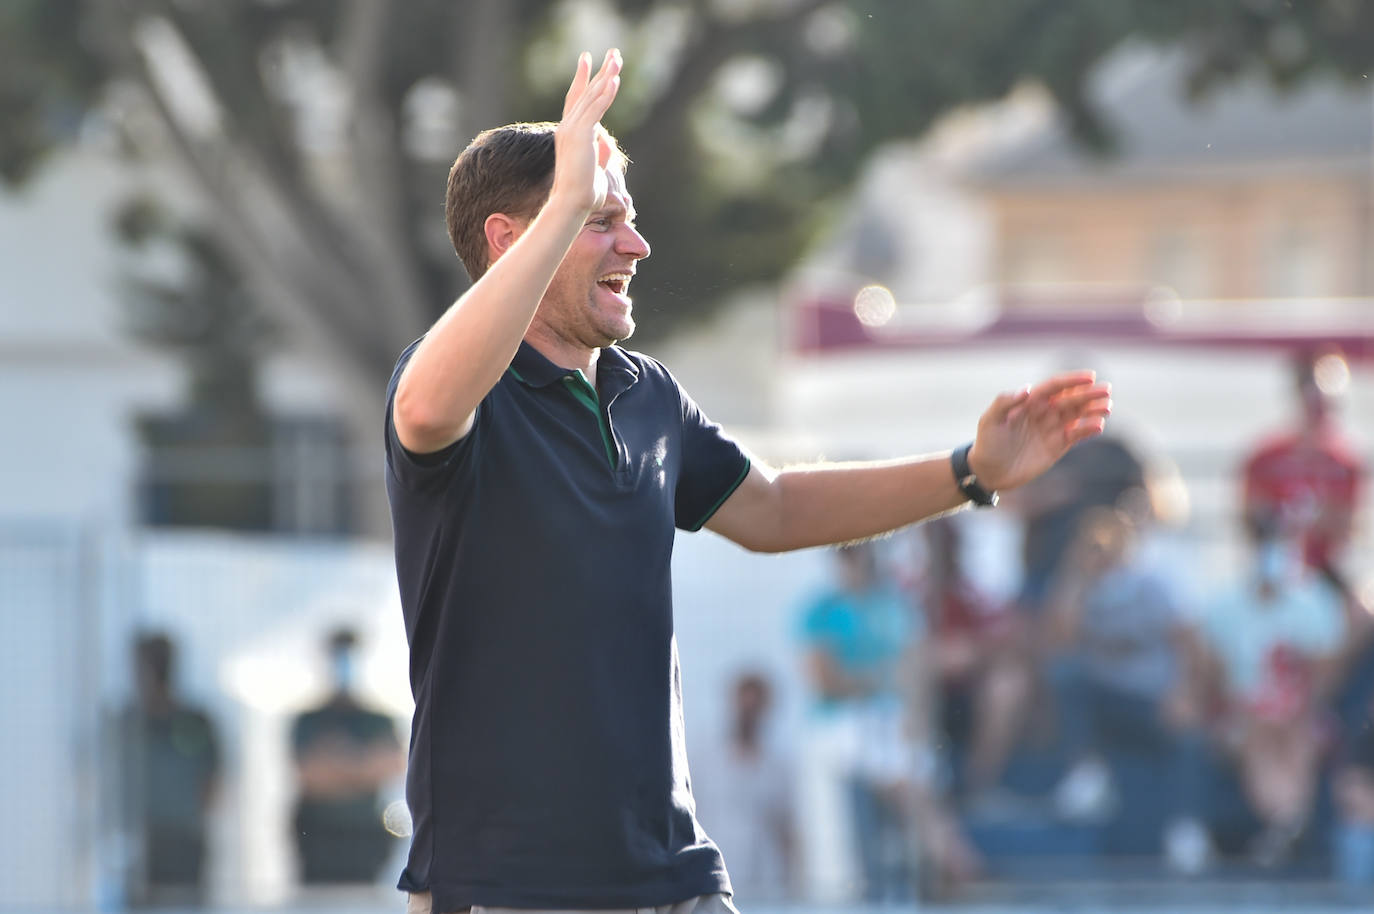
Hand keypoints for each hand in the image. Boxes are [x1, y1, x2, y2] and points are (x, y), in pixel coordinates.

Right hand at [550, 49, 622, 214]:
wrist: (572, 202)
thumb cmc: (583, 192)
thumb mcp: (595, 166)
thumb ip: (600, 150)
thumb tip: (608, 143)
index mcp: (570, 132)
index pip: (576, 99)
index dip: (583, 78)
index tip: (587, 59)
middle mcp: (568, 127)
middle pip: (586, 92)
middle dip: (601, 71)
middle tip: (614, 52)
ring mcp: (573, 129)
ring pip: (592, 97)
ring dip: (607, 76)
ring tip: (618, 59)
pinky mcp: (581, 135)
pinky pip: (596, 110)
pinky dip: (606, 94)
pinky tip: (615, 80)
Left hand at [968, 371, 1110, 491]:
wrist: (988, 472)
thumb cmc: (987, 443)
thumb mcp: (990, 420)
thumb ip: (1005, 402)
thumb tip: (1028, 390)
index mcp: (1029, 402)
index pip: (1054, 387)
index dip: (1072, 380)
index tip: (1090, 377)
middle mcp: (1043, 412)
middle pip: (1070, 399)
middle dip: (1088, 394)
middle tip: (1106, 390)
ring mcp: (1052, 429)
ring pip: (1077, 415)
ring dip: (1093, 410)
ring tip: (1107, 407)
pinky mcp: (1058, 446)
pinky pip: (1076, 435)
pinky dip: (1088, 429)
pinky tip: (1098, 425)